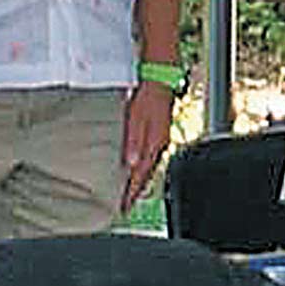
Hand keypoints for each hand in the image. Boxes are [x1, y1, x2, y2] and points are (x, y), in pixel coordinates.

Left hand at [121, 83, 175, 209]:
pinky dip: (144, 167)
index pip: (141, 174)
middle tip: (126, 205)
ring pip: (150, 167)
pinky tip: (137, 167)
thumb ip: (134, 140)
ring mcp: (160, 139)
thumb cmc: (148, 96)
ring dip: (140, 180)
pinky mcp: (158, 133)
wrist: (160, 79)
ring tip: (131, 192)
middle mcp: (159, 144)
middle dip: (137, 191)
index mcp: (155, 143)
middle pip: (147, 174)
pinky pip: (151, 157)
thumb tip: (130, 163)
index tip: (124, 206)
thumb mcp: (137, 118)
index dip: (132, 192)